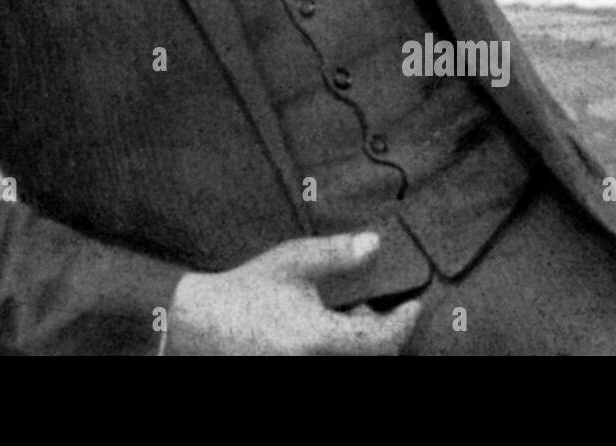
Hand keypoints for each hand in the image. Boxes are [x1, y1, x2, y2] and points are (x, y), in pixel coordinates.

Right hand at [167, 231, 422, 354]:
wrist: (202, 323)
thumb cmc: (248, 290)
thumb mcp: (293, 262)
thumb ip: (336, 254)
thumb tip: (375, 244)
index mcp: (320, 339)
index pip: (383, 342)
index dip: (404, 323)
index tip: (413, 304)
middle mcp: (317, 365)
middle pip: (374, 358)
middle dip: (383, 333)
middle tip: (375, 307)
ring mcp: (307, 372)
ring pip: (355, 362)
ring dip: (361, 342)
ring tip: (345, 316)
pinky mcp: (296, 373)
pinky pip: (335, 363)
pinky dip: (342, 349)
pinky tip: (326, 330)